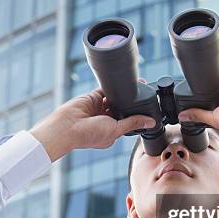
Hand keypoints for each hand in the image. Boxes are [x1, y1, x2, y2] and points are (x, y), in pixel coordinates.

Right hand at [30, 87, 155, 161]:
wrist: (67, 126)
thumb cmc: (88, 134)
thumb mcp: (115, 130)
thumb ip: (133, 123)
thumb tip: (151, 122)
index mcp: (111, 132)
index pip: (127, 122)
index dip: (136, 116)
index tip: (147, 108)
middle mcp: (105, 120)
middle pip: (122, 109)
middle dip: (131, 104)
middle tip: (144, 95)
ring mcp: (98, 108)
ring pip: (115, 99)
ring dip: (124, 94)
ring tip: (136, 87)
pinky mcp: (92, 97)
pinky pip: (105, 90)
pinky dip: (113, 86)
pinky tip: (123, 83)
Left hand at [177, 70, 218, 147]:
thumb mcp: (214, 119)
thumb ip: (198, 115)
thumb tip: (182, 117)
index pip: (211, 104)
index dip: (202, 101)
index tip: (190, 100)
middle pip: (215, 92)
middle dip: (205, 91)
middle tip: (191, 88)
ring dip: (209, 82)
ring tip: (197, 80)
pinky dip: (216, 73)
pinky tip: (207, 72)